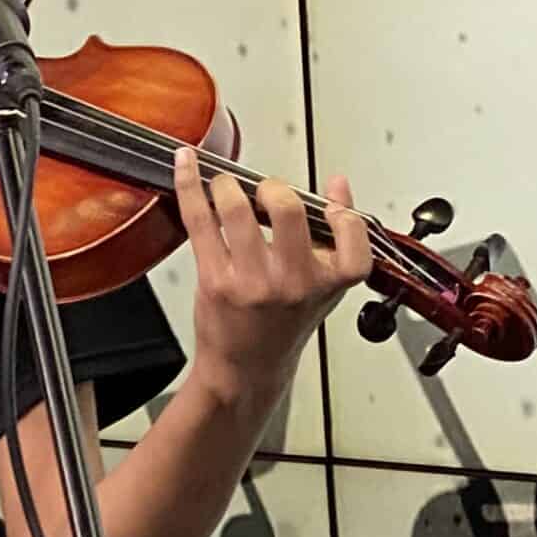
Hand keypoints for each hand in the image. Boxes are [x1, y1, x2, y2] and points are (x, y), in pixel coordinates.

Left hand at [173, 146, 372, 413]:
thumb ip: (338, 236)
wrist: (247, 368)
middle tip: (261, 190)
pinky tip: (185, 167)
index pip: (351, 231)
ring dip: (226, 184)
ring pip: (237, 210)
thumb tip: (339, 186)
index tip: (325, 202)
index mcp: (329, 281)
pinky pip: (200, 221)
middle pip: (285, 209)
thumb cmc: (284, 324)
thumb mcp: (324, 285)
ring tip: (223, 185)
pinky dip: (189, 187)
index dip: (339, 210)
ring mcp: (252, 282)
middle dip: (270, 187)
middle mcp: (293, 282)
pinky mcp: (215, 281)